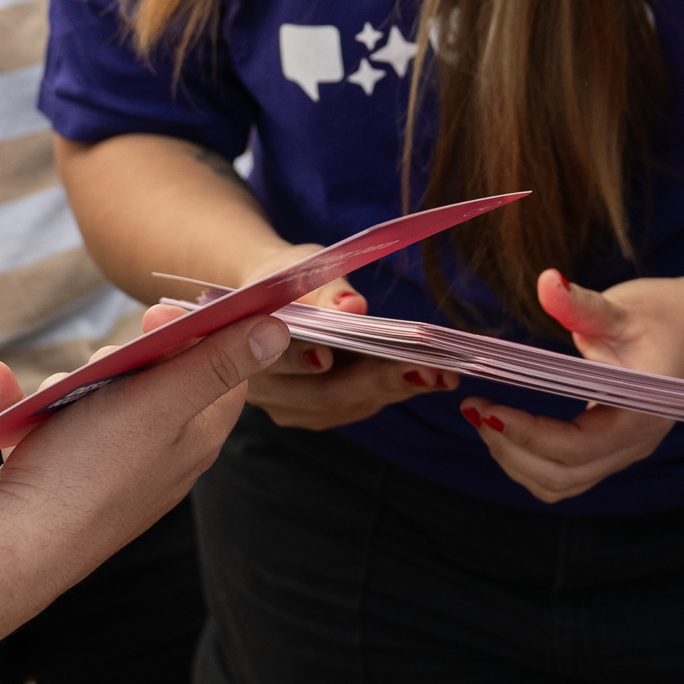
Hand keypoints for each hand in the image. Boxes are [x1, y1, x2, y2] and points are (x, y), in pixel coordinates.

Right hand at [0, 303, 288, 564]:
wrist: (10, 547)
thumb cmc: (90, 472)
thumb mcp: (162, 403)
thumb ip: (218, 363)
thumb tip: (278, 332)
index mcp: (195, 439)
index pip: (223, 372)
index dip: (200, 334)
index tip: (162, 314)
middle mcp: (158, 455)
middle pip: (153, 376)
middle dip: (118, 360)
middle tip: (104, 369)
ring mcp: (106, 467)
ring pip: (92, 394)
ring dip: (65, 383)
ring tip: (55, 397)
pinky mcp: (58, 474)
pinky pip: (42, 421)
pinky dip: (19, 402)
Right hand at [229, 267, 453, 429]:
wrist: (267, 299)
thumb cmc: (284, 278)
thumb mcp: (298, 269)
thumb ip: (324, 290)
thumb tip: (352, 306)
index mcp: (242, 348)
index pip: (274, 358)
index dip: (302, 358)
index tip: (331, 355)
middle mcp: (262, 390)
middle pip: (321, 392)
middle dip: (378, 380)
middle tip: (427, 369)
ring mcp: (288, 408)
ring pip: (343, 405)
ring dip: (394, 389)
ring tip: (442, 375)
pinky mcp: (313, 414)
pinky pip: (354, 407)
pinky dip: (391, 391)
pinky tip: (429, 378)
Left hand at [458, 269, 683, 503]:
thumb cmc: (673, 315)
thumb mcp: (626, 306)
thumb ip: (583, 303)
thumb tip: (547, 282)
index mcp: (639, 416)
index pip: (573, 447)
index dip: (524, 433)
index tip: (484, 404)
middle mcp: (633, 444)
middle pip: (561, 477)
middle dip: (510, 450)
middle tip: (475, 408)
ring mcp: (625, 449)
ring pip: (562, 484)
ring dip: (517, 460)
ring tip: (486, 417)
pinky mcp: (614, 445)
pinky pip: (568, 473)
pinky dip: (532, 459)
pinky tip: (510, 424)